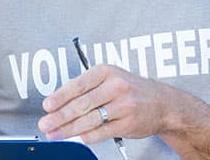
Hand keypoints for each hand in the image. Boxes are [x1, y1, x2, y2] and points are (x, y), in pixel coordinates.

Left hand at [36, 64, 190, 142]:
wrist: (163, 103)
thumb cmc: (133, 89)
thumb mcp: (111, 78)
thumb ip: (87, 87)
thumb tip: (60, 101)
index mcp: (107, 72)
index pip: (78, 85)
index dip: (60, 96)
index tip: (47, 105)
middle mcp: (115, 87)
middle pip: (81, 104)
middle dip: (60, 116)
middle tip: (46, 123)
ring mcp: (123, 106)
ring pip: (90, 119)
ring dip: (69, 129)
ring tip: (55, 133)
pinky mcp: (127, 123)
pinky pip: (102, 131)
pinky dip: (87, 135)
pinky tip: (77, 137)